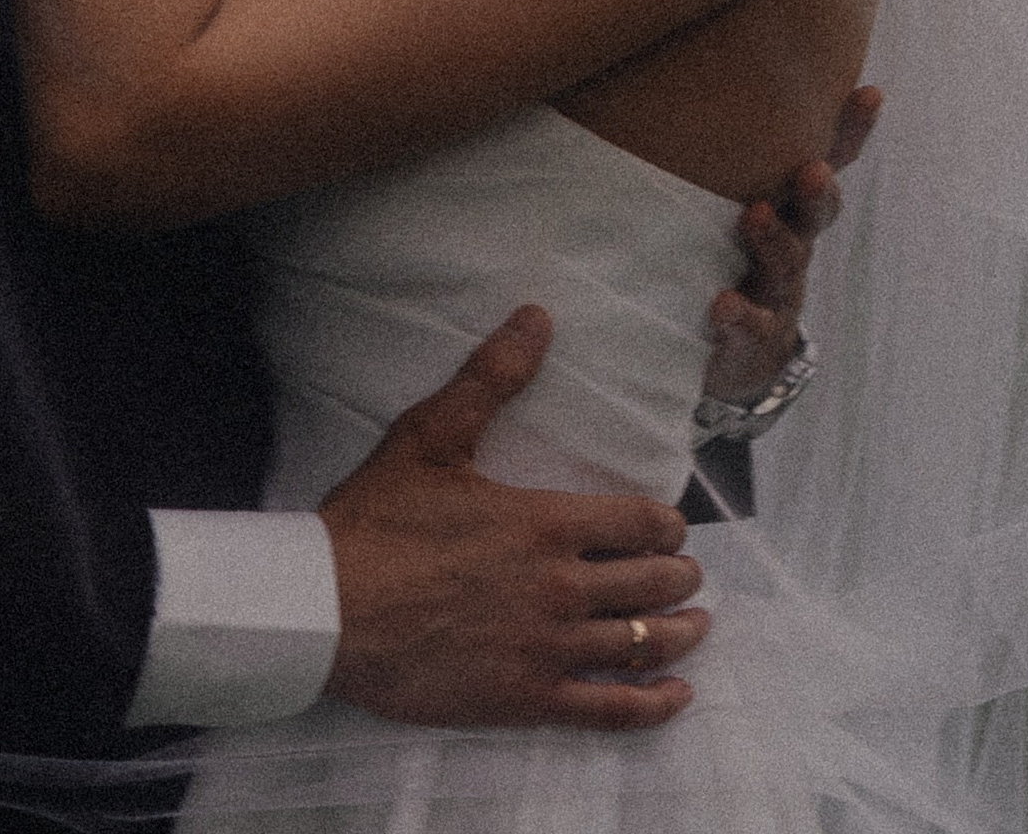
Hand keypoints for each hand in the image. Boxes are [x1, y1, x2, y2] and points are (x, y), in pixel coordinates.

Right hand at [322, 310, 703, 730]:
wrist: (330, 611)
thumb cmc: (378, 521)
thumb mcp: (431, 435)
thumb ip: (491, 378)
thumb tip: (537, 318)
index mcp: (545, 523)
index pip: (640, 523)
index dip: (667, 524)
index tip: (671, 526)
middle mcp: (561, 587)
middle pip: (651, 585)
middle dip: (679, 577)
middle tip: (686, 574)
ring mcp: (548, 650)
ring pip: (640, 645)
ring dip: (680, 636)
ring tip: (698, 627)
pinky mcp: (526, 700)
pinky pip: (609, 710)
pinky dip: (652, 706)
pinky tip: (677, 697)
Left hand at [702, 85, 879, 406]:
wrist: (736, 360)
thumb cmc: (726, 256)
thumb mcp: (730, 202)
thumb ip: (718, 153)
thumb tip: (668, 59)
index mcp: (788, 207)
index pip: (829, 163)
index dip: (851, 131)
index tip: (870, 92)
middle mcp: (792, 247)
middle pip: (814, 216)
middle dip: (817, 192)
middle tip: (811, 169)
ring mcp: (776, 294)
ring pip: (786, 266)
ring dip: (773, 240)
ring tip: (754, 215)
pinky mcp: (752, 338)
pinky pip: (749, 326)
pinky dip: (737, 316)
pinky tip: (722, 304)